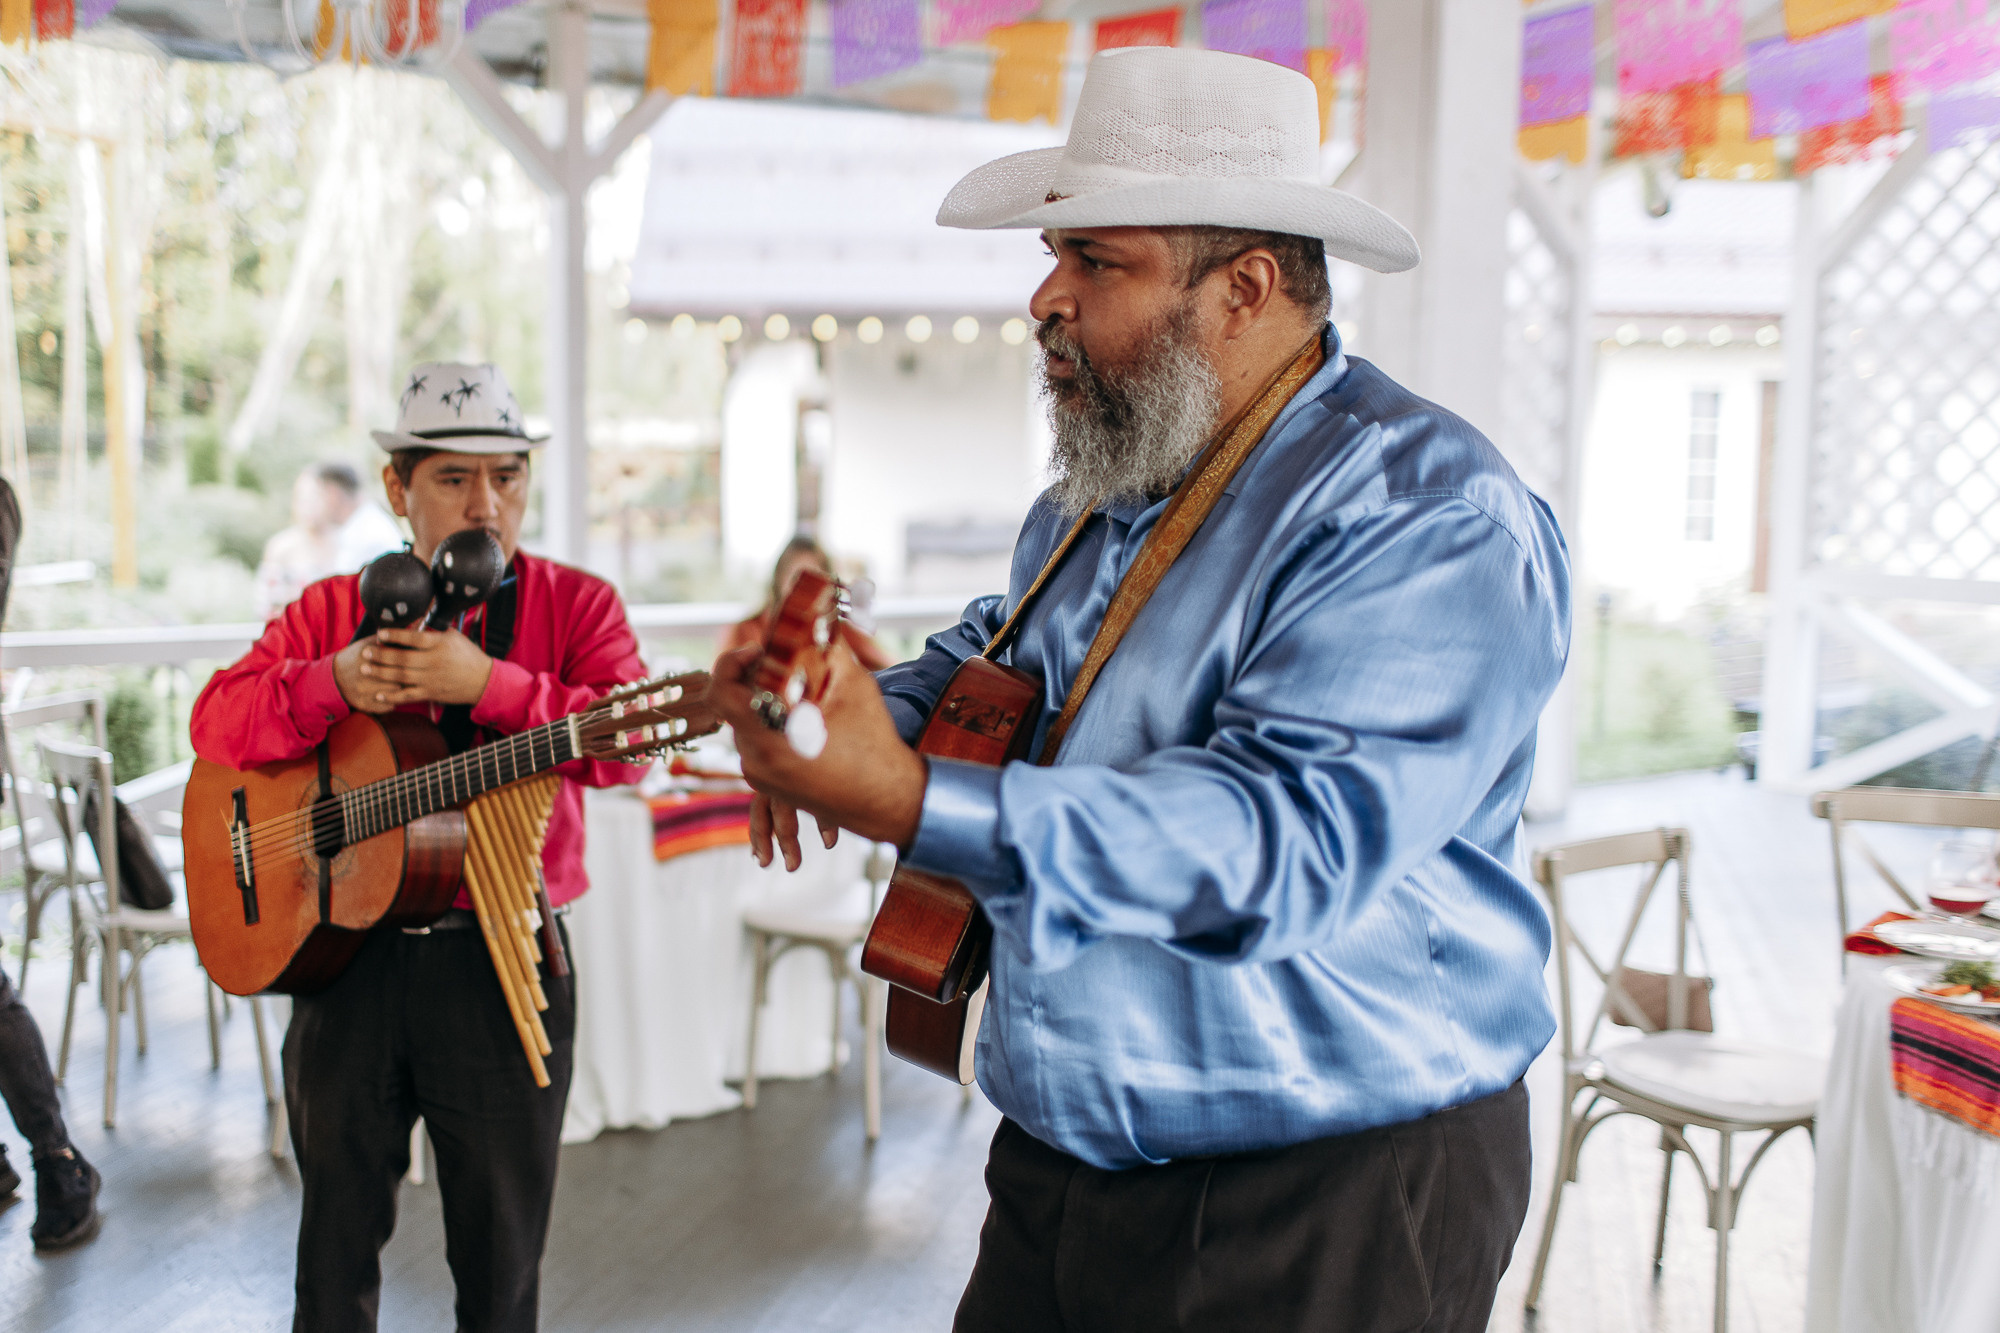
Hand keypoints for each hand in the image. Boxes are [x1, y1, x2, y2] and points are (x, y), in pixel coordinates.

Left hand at [334, 626, 493, 711]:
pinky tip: (378, 694)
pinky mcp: (431, 693)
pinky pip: (408, 695)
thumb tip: (414, 622)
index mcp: (440, 645)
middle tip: (366, 652)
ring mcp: (431, 679)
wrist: (483, 680)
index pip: (414, 638)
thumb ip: (433, 631)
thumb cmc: (468, 655)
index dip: (395, 635)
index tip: (380, 633)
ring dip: (381, 673)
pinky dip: (392, 696)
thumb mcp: (454, 637)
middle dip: (381, 655)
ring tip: (365, 668)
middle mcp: (434, 662)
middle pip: (403, 658)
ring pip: (401, 676)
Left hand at [707, 641, 926, 870]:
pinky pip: (759, 744)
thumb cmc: (875, 748)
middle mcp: (755, 761)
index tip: (758, 652)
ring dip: (768, 702)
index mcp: (767, 739)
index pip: (719, 692)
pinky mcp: (771, 786)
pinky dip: (775, 725)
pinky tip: (807, 720)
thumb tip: (815, 615)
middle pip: (736, 703)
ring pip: (748, 723)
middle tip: (790, 666)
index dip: (731, 662)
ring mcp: (761, 777)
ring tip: (805, 696)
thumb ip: (828, 647)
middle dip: (758, 678)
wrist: (891, 800)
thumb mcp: (855, 686)